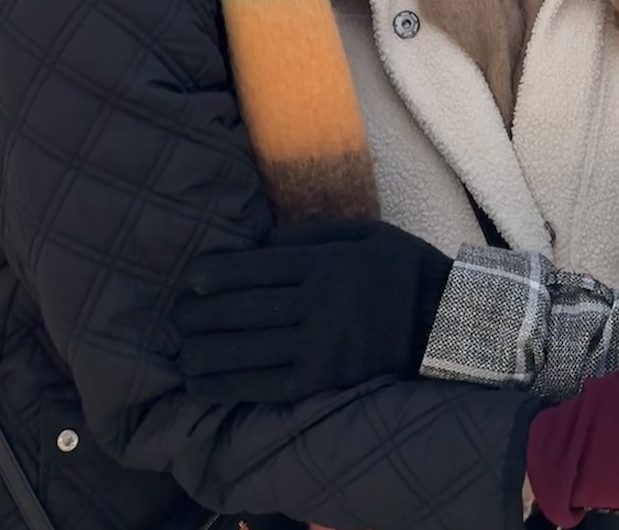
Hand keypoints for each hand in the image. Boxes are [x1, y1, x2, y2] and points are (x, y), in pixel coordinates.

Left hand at [173, 218, 452, 402]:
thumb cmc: (401, 269)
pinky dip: (228, 384)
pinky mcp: (321, 380)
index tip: (191, 279)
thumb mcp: (364, 233)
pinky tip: (202, 382)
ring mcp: (318, 347)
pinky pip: (265, 385)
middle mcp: (316, 305)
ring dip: (206, 351)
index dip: (217, 275)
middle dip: (201, 315)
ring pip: (247, 350)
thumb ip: (312, 235)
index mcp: (324, 264)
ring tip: (181, 351)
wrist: (443, 322)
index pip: (256, 269)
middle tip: (174, 317)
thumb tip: (261, 244)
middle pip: (244, 310)